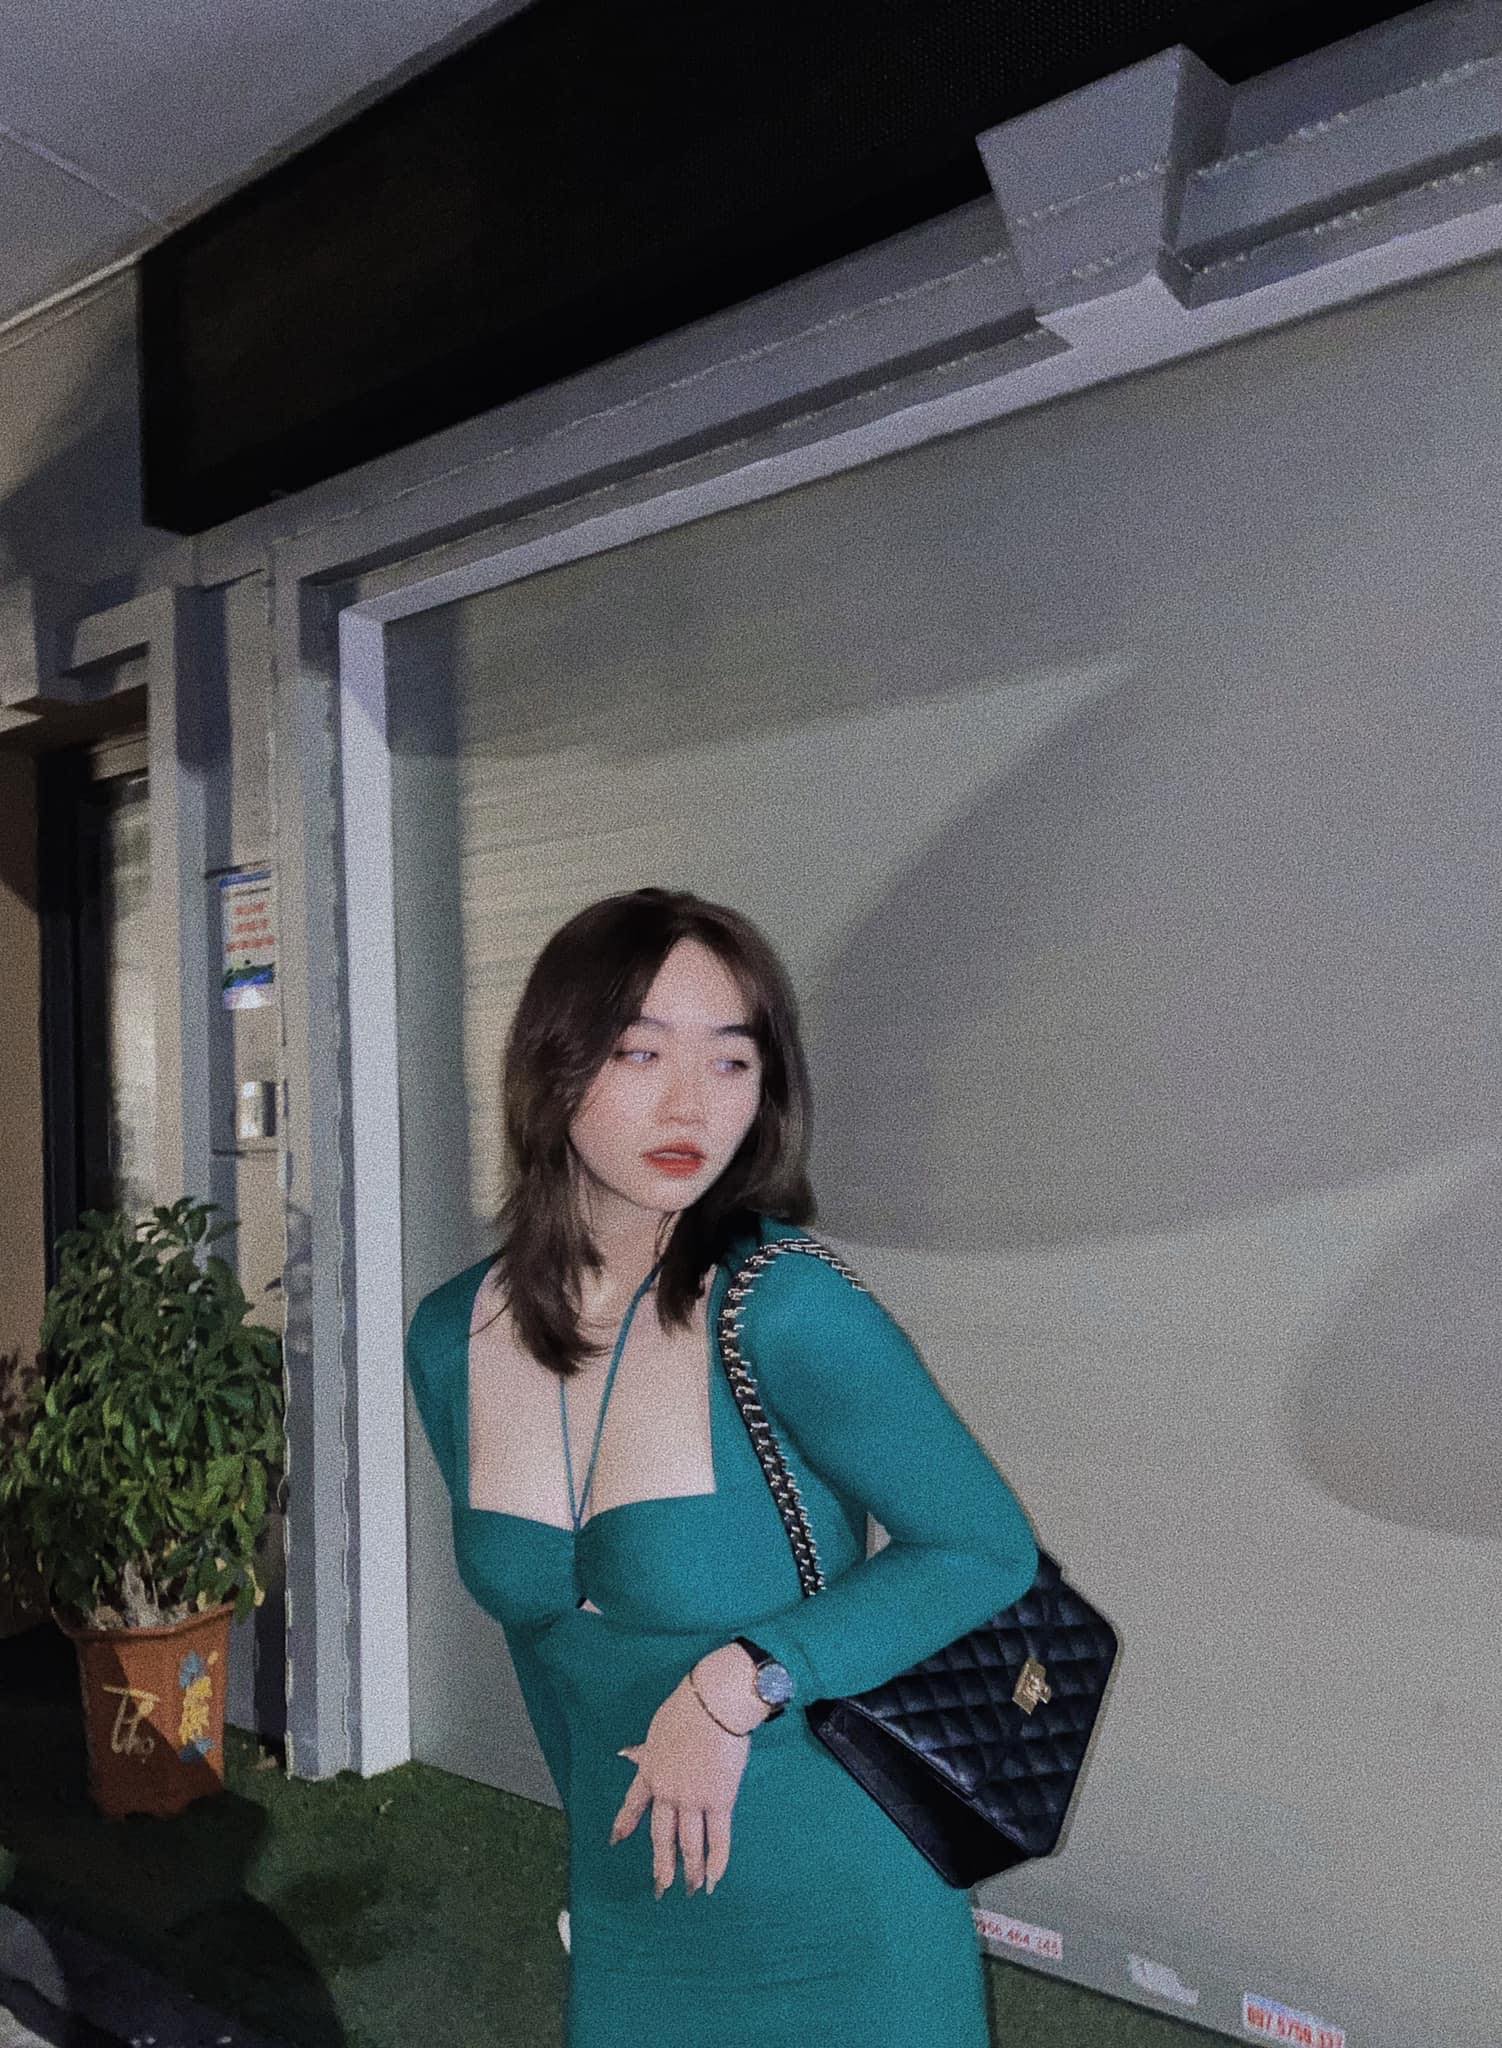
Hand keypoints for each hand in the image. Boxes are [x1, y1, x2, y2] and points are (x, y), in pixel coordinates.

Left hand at [608, 1675, 753, 1897]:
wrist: (713, 1704)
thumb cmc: (686, 1708)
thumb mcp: (656, 1729)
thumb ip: (644, 1750)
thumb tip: (624, 1754)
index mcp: (650, 1771)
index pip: (634, 1804)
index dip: (625, 1823)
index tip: (616, 1840)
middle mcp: (667, 1792)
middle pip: (662, 1836)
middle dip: (661, 1863)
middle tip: (660, 1887)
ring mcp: (693, 1800)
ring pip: (689, 1843)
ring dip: (689, 1870)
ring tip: (690, 1889)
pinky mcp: (720, 1800)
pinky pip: (718, 1837)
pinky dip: (716, 1861)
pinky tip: (713, 1879)